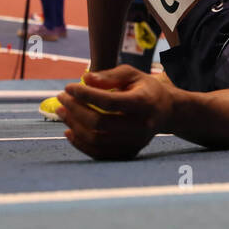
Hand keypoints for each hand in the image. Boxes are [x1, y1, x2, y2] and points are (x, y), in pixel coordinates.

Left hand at [56, 66, 173, 159]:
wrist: (167, 112)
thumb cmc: (145, 89)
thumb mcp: (132, 74)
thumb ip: (109, 75)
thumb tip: (85, 79)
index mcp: (144, 103)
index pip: (110, 102)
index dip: (85, 95)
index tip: (68, 87)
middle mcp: (142, 126)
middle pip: (100, 123)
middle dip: (75, 110)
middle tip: (61, 99)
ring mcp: (136, 142)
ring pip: (97, 139)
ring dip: (74, 126)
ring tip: (61, 112)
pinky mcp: (129, 152)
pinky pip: (99, 153)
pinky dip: (81, 143)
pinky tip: (69, 130)